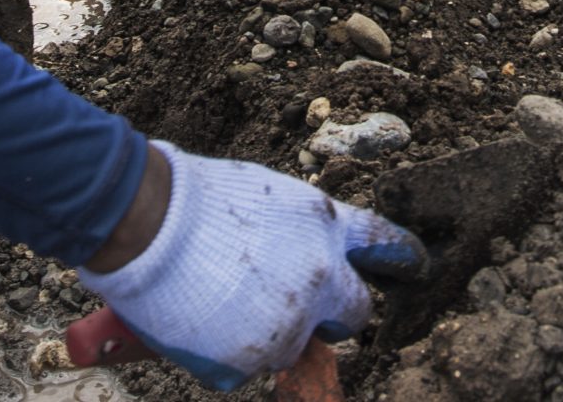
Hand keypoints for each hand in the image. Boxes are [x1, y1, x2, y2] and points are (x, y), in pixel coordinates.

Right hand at [78, 143, 420, 390]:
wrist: (146, 221)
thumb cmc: (197, 196)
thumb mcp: (269, 196)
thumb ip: (300, 232)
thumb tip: (309, 260)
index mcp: (327, 227)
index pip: (388, 245)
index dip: (405, 258)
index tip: (415, 266)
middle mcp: (321, 278)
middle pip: (356, 312)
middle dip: (334, 312)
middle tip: (298, 300)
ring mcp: (287, 324)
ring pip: (295, 345)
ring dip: (271, 331)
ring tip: (223, 298)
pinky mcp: (249, 359)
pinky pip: (247, 367)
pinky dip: (227, 353)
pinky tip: (201, 320)